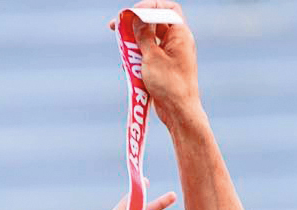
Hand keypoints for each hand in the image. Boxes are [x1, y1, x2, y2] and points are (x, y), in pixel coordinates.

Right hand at [116, 1, 201, 126]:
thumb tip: (137, 18)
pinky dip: (137, 56)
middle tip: (116, 27)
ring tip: (122, 48)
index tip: (130, 13)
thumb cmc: (169, 85)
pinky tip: (128, 64)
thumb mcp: (152, 57)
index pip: (166, 9)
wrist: (179, 112)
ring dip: (134, 42)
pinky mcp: (164, 68)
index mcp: (180, 34)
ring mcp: (171, 55)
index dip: (148, 7)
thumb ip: (143, 35)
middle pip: (155, 23)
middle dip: (135, 24)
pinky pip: (148, 55)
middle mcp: (177, 42)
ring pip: (149, 40)